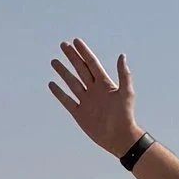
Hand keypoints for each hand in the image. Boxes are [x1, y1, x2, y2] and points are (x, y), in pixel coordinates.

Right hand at [49, 37, 142, 155]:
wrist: (119, 138)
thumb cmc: (125, 116)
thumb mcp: (126, 93)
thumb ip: (123, 75)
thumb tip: (122, 56)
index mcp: (104, 84)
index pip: (92, 63)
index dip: (84, 52)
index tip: (76, 41)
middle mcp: (94, 90)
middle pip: (80, 69)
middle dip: (72, 57)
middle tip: (63, 45)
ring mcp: (86, 101)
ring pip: (72, 82)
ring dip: (63, 72)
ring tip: (54, 61)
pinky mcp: (79, 114)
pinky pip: (67, 101)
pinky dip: (59, 93)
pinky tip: (52, 84)